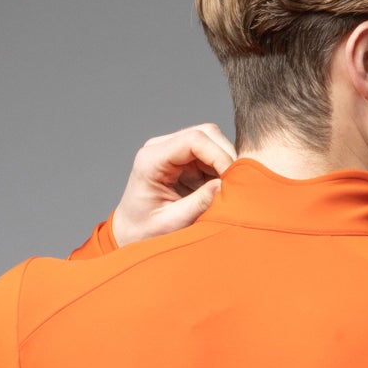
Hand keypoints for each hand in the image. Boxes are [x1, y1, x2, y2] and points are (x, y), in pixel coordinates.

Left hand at [110, 123, 237, 245]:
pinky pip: (211, 156)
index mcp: (151, 160)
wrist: (130, 234)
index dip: (219, 155)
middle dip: (226, 156)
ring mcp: (173, 153)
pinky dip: (222, 171)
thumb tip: (226, 185)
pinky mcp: (184, 161)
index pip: (193, 140)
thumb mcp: (171, 223)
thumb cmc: (144, 232)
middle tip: (236, 184)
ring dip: (225, 163)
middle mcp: (161, 149)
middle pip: (205, 134)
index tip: (232, 179)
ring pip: (212, 142)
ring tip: (229, 190)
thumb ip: (198, 203)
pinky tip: (222, 190)